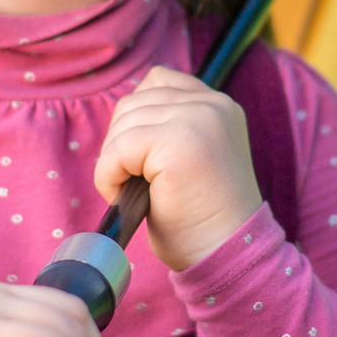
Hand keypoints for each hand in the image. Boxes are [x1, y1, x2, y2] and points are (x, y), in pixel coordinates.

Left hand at [95, 65, 265, 270]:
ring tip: (136, 192)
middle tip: (136, 183)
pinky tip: (128, 197)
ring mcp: (199, 118)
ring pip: (123, 122)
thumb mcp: (189, 159)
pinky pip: (118, 148)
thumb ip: (168, 127)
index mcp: (219, 105)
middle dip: (121, 143)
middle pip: (134, 101)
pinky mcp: (180, 141)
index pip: (158, 81)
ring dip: (114, 161)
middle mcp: (213, 103)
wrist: (227, 255)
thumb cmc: (202, 220)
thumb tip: (122, 122)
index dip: (138, 120)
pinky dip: (109, 175)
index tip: (146, 161)